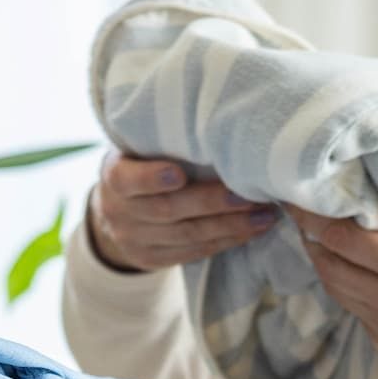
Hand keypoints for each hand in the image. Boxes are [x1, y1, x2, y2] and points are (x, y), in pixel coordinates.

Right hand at [86, 150, 278, 272]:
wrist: (117, 208)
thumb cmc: (142, 162)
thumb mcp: (139, 147)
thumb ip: (164, 140)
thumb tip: (219, 120)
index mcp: (114, 175)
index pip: (128, 179)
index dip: (151, 178)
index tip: (178, 174)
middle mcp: (118, 212)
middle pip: (168, 209)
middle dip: (212, 203)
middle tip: (248, 195)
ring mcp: (133, 240)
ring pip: (186, 235)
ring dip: (229, 226)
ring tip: (263, 216)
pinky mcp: (150, 259)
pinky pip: (192, 252)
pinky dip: (224, 242)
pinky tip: (250, 231)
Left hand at [286, 201, 377, 359]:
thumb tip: (373, 190)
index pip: (342, 238)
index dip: (315, 219)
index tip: (298, 202)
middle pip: (328, 266)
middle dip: (313, 241)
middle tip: (306, 219)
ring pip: (335, 290)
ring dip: (325, 263)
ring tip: (322, 240)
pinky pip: (352, 308)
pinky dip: (347, 286)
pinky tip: (353, 268)